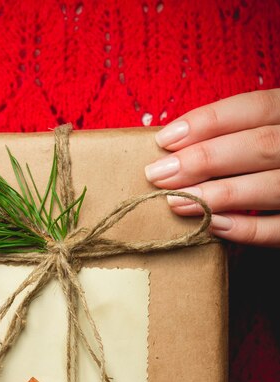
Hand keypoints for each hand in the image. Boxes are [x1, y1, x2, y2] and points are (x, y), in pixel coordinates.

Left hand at [144, 89, 279, 245]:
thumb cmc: (276, 161)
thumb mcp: (269, 134)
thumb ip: (238, 136)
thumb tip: (175, 148)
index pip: (256, 107)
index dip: (209, 121)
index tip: (165, 139)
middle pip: (260, 146)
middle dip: (204, 159)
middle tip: (158, 175)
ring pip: (271, 185)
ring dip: (217, 194)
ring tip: (174, 202)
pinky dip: (246, 228)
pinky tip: (211, 225)